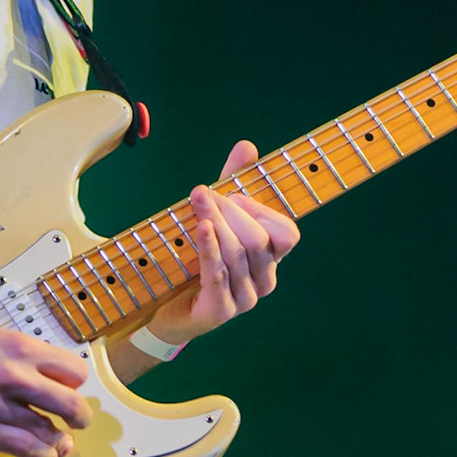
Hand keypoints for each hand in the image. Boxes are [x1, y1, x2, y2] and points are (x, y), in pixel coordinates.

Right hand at [0, 310, 91, 456]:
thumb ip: (14, 353)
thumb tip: (34, 370)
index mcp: (18, 347)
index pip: (72, 370)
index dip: (74, 383)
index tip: (68, 388)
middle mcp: (14, 376)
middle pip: (70, 404)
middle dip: (78, 416)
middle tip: (77, 420)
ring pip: (48, 431)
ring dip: (58, 439)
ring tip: (59, 442)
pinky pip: (22, 448)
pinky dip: (38, 454)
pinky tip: (41, 454)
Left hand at [146, 140, 301, 346]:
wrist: (168, 307)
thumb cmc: (197, 259)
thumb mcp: (217, 217)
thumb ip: (234, 183)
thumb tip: (247, 145)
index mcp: (270, 260)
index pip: (287, 234)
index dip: (261, 210)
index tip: (233, 194)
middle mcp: (264, 281)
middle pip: (258, 240)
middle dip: (230, 211)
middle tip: (204, 195)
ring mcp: (244, 299)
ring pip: (237, 254)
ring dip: (215, 222)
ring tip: (197, 200)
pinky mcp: (220, 311)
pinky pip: (219, 274)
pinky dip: (210, 247)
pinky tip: (201, 227)